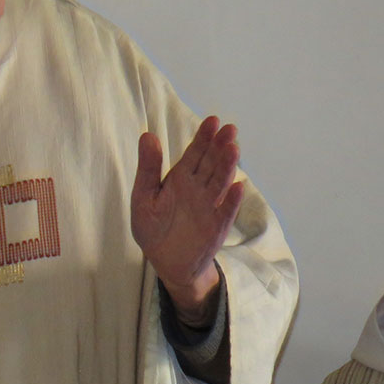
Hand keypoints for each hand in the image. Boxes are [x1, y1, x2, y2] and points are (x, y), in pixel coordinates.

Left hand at [130, 116, 244, 322]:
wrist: (166, 262)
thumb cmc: (153, 228)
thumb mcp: (144, 197)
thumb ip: (148, 168)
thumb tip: (148, 135)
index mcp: (180, 178)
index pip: (194, 153)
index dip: (203, 137)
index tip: (212, 120)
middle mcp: (199, 188)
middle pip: (212, 163)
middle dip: (220, 146)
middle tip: (229, 129)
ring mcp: (210, 206)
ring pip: (221, 183)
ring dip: (228, 167)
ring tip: (233, 149)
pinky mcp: (217, 227)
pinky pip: (225, 211)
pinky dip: (232, 201)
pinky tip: (239, 187)